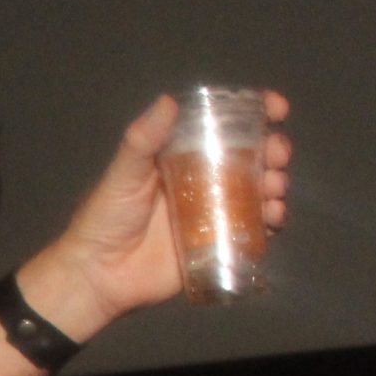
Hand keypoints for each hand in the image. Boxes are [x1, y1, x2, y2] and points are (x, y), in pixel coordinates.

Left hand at [21, 92, 291, 340]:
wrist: (98, 273)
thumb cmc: (106, 217)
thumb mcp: (123, 174)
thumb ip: (142, 140)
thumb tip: (168, 101)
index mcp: (183, 155)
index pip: (226, 126)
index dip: (256, 112)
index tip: (276, 108)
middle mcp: (203, 179)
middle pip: (253, 156)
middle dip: (274, 151)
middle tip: (276, 157)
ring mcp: (213, 211)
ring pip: (260, 190)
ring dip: (276, 185)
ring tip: (273, 190)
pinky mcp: (217, 242)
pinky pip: (254, 229)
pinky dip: (271, 221)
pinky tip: (273, 219)